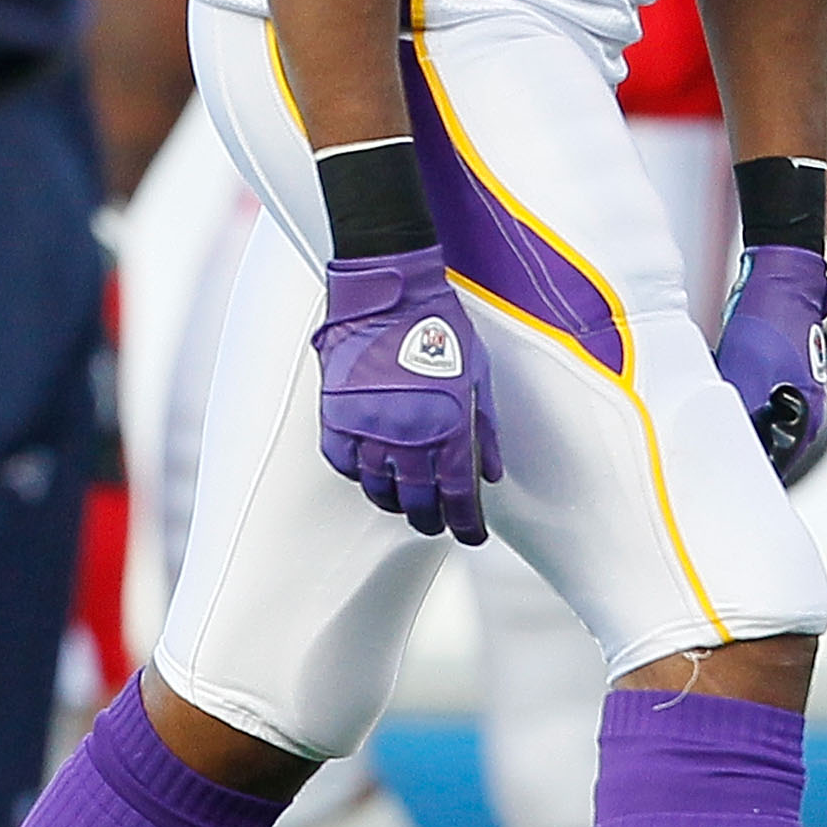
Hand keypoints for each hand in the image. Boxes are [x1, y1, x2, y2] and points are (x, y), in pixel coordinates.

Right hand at [312, 248, 500, 544]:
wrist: (391, 292)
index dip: (466, 522)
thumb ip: (485, 429)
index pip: (458, 494)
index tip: (471, 534)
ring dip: (393, 501)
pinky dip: (357, 473)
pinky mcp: (337, 414)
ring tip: (403, 500)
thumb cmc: (439, 326)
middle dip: (431, 519)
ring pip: (378, 488)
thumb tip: (489, 471)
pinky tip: (369, 472)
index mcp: (448, 424)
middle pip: (418, 500)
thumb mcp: (479, 376)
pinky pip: (344, 463)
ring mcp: (368, 426)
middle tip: (435, 522)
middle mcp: (407, 433)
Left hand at [717, 243, 826, 486]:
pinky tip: (711, 389)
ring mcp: (790, 386)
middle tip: (700, 454)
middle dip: (734, 446)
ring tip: (700, 423)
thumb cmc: (769, 321)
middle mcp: (802, 407)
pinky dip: (731, 398)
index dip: (743, 474)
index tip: (713, 482)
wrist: (782, 274)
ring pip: (756, 418)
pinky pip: (750, 395)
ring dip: (731, 420)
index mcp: (806, 417)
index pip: (775, 463)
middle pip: (766, 443)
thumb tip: (723, 446)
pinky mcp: (776, 368)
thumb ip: (740, 414)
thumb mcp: (746, 373)